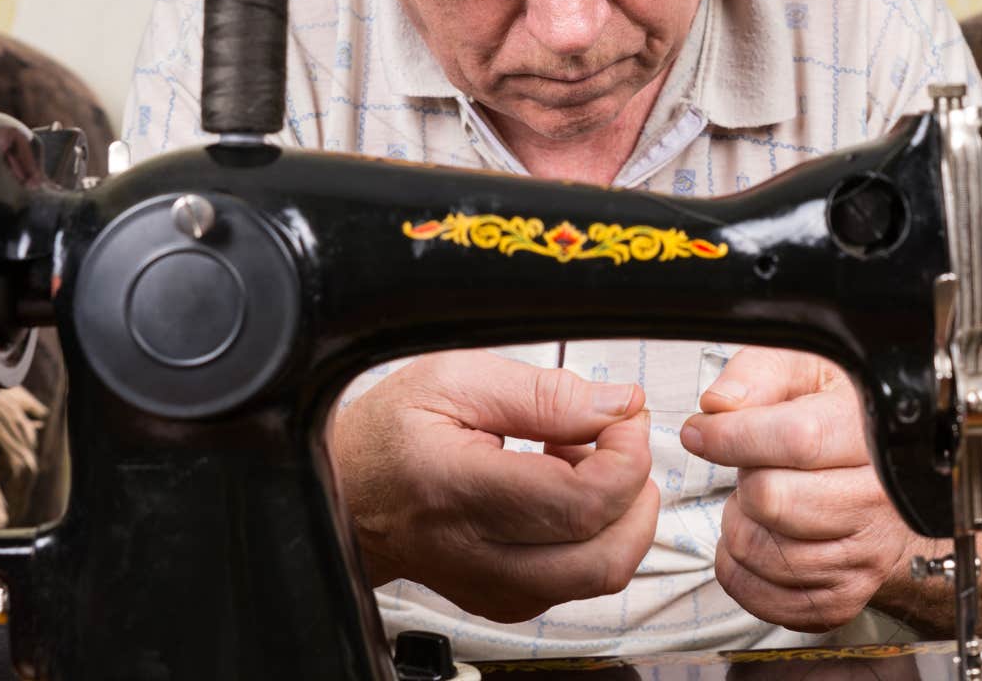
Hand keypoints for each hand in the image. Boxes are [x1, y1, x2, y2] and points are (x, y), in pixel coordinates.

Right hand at [328, 350, 659, 621]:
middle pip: (604, 557)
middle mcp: (476, 555)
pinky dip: (594, 535)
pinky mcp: (505, 600)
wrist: (344, 492)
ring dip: (616, 515)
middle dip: (636, 494)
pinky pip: (579, 581)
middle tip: (617, 442)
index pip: (580, 503)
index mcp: (458, 491)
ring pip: (600, 575)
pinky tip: (562, 491)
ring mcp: (493, 588)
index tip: (623, 418)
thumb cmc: (389, 434)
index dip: (626, 459)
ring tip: (581, 461)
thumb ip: (544, 394)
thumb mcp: (455, 381)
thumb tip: (619, 407)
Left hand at [679, 347, 912, 631]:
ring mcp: (864, 557)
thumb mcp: (809, 372)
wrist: (888, 490)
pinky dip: (740, 569)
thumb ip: (761, 373)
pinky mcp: (842, 599)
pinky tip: (759, 537)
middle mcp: (879, 501)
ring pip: (760, 551)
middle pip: (772, 500)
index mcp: (873, 436)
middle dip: (743, 481)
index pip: (798, 439)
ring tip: (763, 501)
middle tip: (755, 467)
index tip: (699, 431)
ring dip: (740, 525)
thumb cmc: (839, 422)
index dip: (733, 436)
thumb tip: (718, 405)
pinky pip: (761, 596)